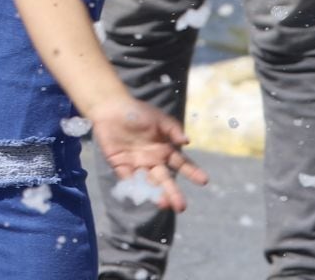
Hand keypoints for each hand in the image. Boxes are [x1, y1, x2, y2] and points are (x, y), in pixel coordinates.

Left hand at [87, 97, 208, 211]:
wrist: (110, 108)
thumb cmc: (137, 112)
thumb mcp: (159, 119)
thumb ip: (173, 130)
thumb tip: (188, 141)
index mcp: (165, 150)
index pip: (182, 164)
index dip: (193, 172)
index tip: (204, 181)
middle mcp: (153, 161)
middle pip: (165, 180)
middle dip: (173, 193)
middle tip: (181, 207)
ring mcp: (137, 164)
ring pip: (148, 183)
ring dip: (155, 194)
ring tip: (163, 204)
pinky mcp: (120, 165)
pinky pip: (128, 179)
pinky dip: (134, 187)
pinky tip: (141, 196)